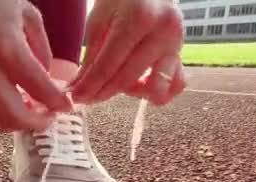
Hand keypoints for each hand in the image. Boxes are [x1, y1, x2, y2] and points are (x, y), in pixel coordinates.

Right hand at [0, 0, 71, 131]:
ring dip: (17, 123)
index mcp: (7, 50)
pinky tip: (16, 101)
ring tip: (32, 110)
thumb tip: (46, 75)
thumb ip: (41, 48)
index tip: (68, 107)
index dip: (57, 103)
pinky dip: (3, 114)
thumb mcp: (27, 13)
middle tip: (51, 115)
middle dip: (37, 123)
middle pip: (13, 117)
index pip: (38, 89)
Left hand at [69, 0, 185, 105]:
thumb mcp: (99, 21)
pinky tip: (139, 85)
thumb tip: (77, 89)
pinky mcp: (181, 54)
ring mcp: (176, 45)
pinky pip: (176, 85)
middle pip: (127, 78)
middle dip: (102, 93)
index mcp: (139, 19)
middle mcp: (163, 33)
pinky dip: (158, 91)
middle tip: (86, 97)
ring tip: (117, 83)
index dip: (89, 86)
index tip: (75, 97)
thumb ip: (91, 57)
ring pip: (157, 88)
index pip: (109, 64)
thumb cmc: (119, 1)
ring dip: (132, 94)